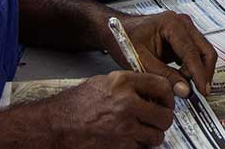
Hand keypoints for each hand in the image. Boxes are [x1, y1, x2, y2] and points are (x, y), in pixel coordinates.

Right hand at [48, 71, 174, 147]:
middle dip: (163, 119)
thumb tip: (150, 90)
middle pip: (165, 115)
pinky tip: (128, 140)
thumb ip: (128, 84)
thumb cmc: (74, 105)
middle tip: (157, 120)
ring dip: (152, 135)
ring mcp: (124, 127)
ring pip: (157, 136)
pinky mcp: (121, 147)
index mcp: (123, 83)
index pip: (162, 86)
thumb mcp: (103, 82)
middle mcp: (126, 104)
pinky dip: (138, 147)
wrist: (55, 126)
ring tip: (142, 131)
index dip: (168, 96)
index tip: (166, 101)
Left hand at [109, 11, 218, 96]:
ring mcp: (185, 28)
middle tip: (201, 91)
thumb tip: (185, 90)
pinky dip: (192, 67)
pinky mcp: (183, 36)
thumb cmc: (124, 39)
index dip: (199, 74)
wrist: (115, 30)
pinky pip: (195, 53)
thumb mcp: (141, 60)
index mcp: (171, 24)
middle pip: (205, 49)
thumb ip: (164, 76)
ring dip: (198, 70)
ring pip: (202, 52)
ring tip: (184, 84)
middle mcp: (182, 22)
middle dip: (204, 72)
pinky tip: (181, 77)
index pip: (192, 52)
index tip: (203, 91)